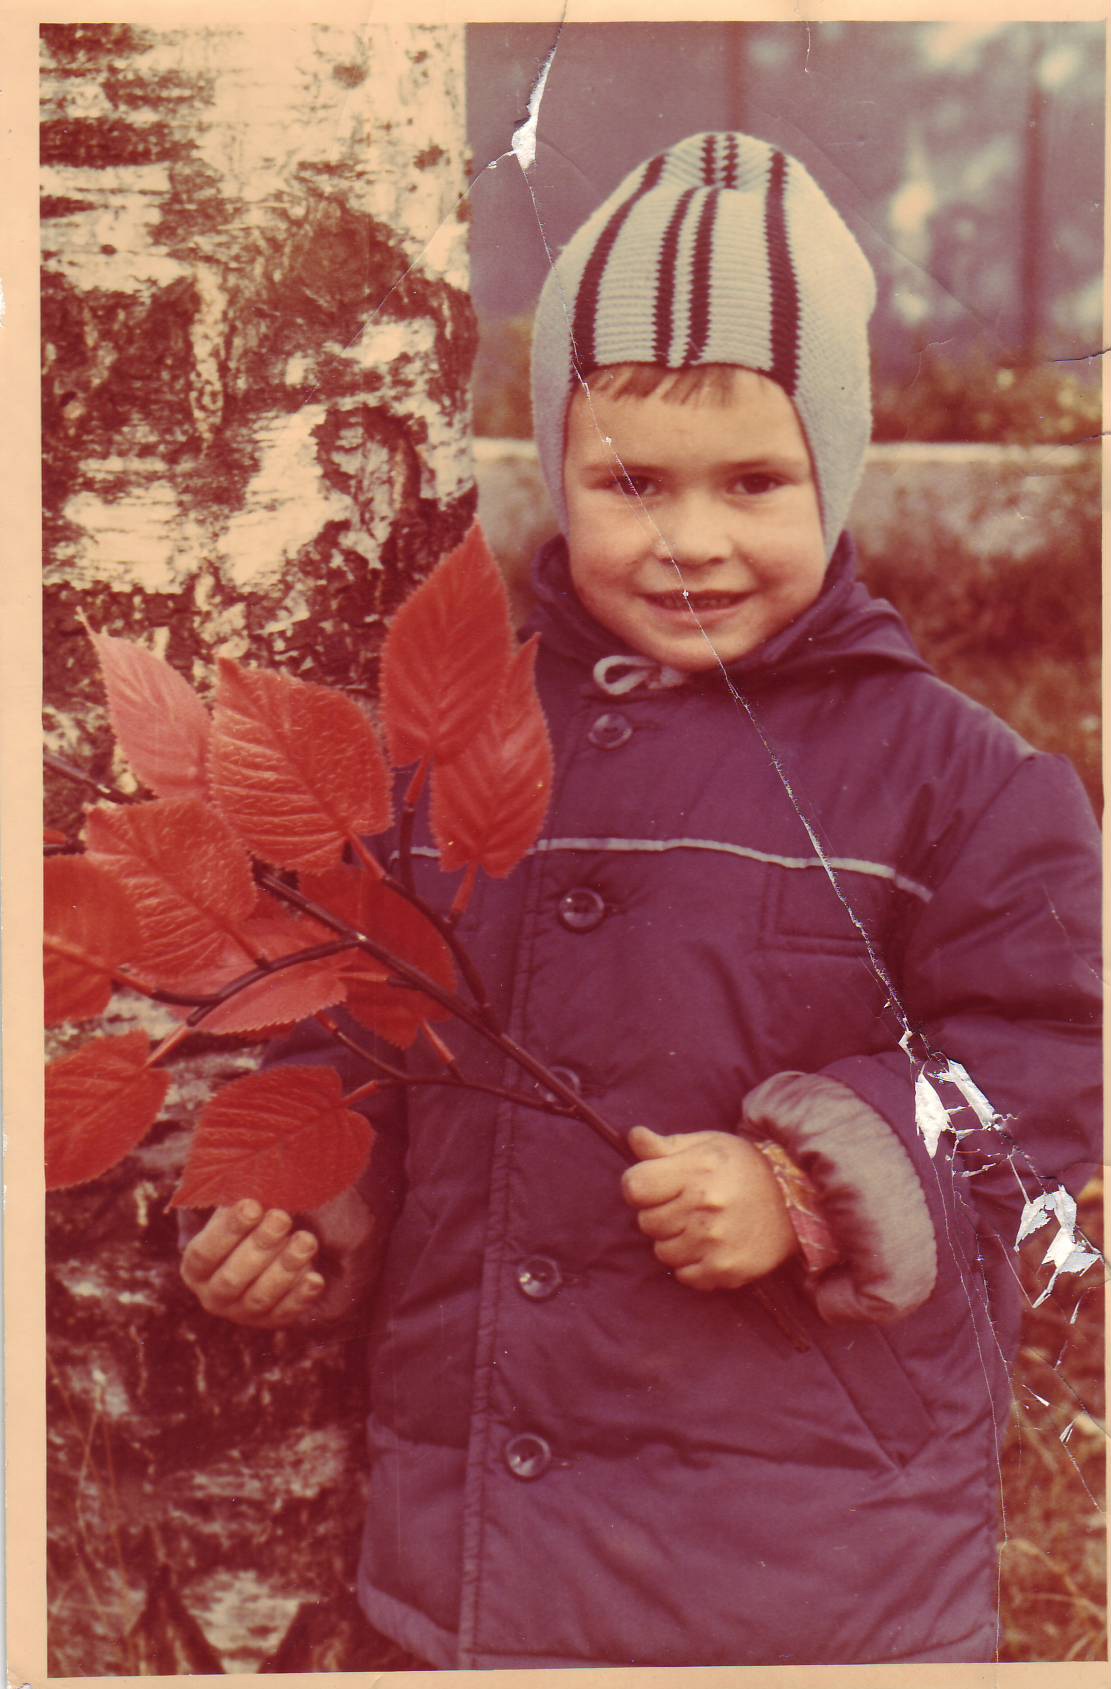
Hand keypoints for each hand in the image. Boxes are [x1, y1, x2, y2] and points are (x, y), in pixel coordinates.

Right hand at [180, 1200, 325, 1327]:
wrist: (263, 1258)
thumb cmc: (247, 1227)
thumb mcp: (236, 1212)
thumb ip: (239, 1201)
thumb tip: (254, 1176)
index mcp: (196, 1268)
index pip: (205, 1253)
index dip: (228, 1230)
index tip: (253, 1205)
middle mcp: (213, 1296)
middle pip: (232, 1277)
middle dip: (259, 1246)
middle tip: (282, 1218)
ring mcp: (242, 1313)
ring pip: (260, 1296)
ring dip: (285, 1268)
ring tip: (306, 1240)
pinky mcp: (271, 1321)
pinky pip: (286, 1312)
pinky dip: (301, 1296)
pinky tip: (316, 1278)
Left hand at [621, 1127, 798, 1290]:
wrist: (796, 1201)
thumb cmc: (744, 1168)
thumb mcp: (708, 1145)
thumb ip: (666, 1146)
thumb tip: (633, 1136)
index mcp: (697, 1169)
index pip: (635, 1186)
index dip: (640, 1186)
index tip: (656, 1186)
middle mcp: (706, 1205)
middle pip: (646, 1221)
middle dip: (659, 1214)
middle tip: (684, 1206)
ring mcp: (716, 1240)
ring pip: (662, 1252)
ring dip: (674, 1241)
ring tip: (699, 1227)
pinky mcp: (727, 1269)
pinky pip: (684, 1276)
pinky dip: (692, 1265)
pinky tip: (710, 1247)